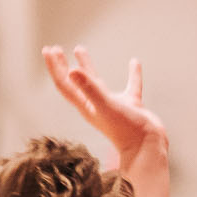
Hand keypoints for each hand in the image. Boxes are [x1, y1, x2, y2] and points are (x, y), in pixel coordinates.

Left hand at [43, 46, 166, 169]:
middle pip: (74, 82)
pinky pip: (131, 85)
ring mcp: (112, 105)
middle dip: (63, 65)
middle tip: (55, 49)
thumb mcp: (106, 105)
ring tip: (79, 49)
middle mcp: (96, 104)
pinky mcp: (130, 105)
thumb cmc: (126, 130)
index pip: (65, 83)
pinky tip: (134, 62)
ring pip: (96, 81)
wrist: (148, 147)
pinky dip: (132, 74)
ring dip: (86, 65)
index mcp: (86, 105)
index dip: (55, 67)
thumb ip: (89, 88)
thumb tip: (71, 69)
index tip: (48, 50)